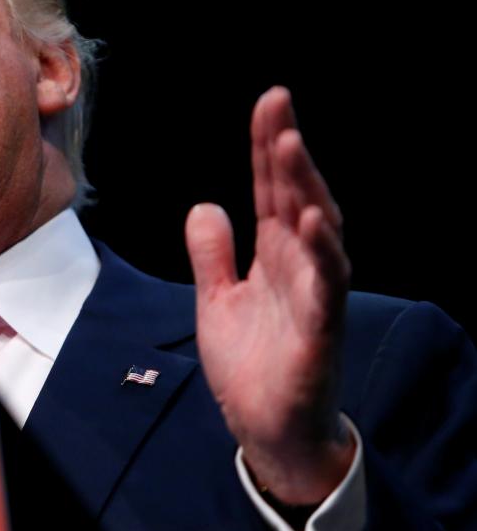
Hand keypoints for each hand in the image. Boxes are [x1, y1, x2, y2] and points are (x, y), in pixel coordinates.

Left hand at [185, 87, 354, 505]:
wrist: (268, 428)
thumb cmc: (252, 365)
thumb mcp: (216, 300)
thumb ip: (212, 254)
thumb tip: (205, 206)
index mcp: (275, 254)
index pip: (271, 189)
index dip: (268, 147)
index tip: (269, 103)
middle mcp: (300, 264)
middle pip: (296, 195)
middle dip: (287, 150)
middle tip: (278, 103)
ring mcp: (314, 293)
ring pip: (318, 229)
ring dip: (305, 187)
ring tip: (290, 145)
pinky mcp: (321, 327)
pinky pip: (326, 283)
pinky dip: (321, 251)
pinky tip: (311, 220)